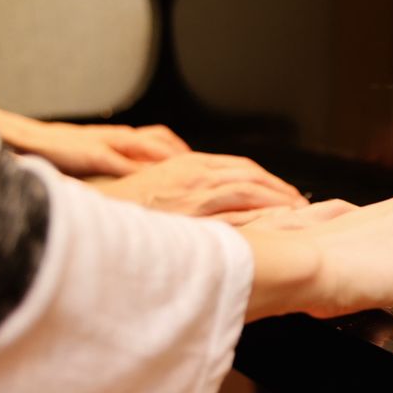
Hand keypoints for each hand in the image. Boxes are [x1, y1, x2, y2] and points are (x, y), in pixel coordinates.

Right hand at [0, 95, 189, 175]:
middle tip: (209, 172)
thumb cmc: (55, 152)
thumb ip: (112, 166)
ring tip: (193, 177)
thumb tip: (133, 185)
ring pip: (149, 146)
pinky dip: (142, 171)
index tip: (202, 167)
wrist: (22, 139)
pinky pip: (123, 160)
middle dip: (187, 156)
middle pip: (162, 140)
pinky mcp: (92, 151)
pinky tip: (156, 183)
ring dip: (172, 160)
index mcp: (116, 137)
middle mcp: (117, 136)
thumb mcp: (91, 158)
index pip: (159, 140)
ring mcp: (105, 142)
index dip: (181, 153)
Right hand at [96, 153, 308, 216]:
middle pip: (251, 177)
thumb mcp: (156, 187)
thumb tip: (209, 202)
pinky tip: (278, 227)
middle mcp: (195, 175)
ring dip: (278, 202)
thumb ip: (185, 188)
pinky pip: (236, 215)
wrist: (92, 218)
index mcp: (187, 165)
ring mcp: (194, 195)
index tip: (283, 193)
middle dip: (280, 190)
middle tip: (300, 205)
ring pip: (249, 192)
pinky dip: (261, 218)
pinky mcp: (191, 217)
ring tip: (297, 216)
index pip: (240, 168)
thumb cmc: (120, 209)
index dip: (267, 180)